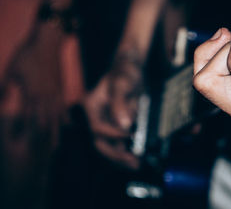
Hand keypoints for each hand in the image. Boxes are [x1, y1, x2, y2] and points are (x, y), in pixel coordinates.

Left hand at [0, 20, 65, 150]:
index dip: (29, 136)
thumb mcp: (11, 71)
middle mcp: (46, 96)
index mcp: (32, 93)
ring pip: (57, 118)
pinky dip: (64, 118)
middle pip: (46, 123)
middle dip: (45, 139)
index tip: (26, 149)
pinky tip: (66, 124)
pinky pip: (63, 108)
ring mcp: (56, 93)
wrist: (47, 42)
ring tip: (55, 146)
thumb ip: (4, 89)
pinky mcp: (60, 89)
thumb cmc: (26, 55)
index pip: (30, 119)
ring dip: (56, 132)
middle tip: (44, 155)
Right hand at [84, 53, 142, 168]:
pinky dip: (125, 152)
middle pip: (99, 142)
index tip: (128, 135)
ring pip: (108, 146)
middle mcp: (95, 117)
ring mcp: (105, 123)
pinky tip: (136, 158)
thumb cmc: (125, 72)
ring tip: (136, 164)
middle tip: (132, 162)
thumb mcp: (123, 84)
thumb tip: (124, 124)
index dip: (111, 134)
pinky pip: (118, 144)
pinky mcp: (115, 127)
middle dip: (115, 155)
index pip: (96, 127)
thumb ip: (121, 103)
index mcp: (91, 106)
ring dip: (121, 158)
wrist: (130, 70)